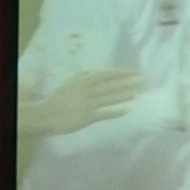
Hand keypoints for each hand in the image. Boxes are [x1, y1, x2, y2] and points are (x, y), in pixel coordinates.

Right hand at [26, 68, 142, 135]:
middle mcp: (87, 90)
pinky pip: (104, 113)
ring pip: (109, 98)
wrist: (46, 115)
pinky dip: (115, 112)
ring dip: (124, 95)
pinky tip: (127, 110)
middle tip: (143, 80)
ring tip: (138, 93)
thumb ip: (84, 76)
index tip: (135, 71)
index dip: (122, 72)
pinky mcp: (86, 117)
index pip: (106, 74)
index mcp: (83, 80)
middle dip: (127, 82)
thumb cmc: (59, 99)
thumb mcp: (70, 83)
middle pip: (111, 85)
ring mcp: (87, 103)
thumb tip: (97, 72)